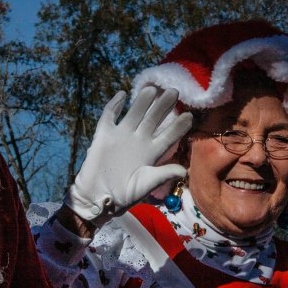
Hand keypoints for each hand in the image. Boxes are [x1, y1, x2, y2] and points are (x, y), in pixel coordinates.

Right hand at [64, 87, 191, 223]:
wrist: (98, 197)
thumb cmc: (123, 195)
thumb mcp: (146, 185)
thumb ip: (163, 175)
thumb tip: (183, 170)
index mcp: (151, 154)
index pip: (168, 137)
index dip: (178, 127)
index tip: (189, 116)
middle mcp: (138, 141)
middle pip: (153, 119)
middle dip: (163, 106)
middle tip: (174, 91)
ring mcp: (121, 136)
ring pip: (134, 114)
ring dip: (142, 101)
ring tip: (152, 89)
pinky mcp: (104, 135)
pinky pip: (109, 117)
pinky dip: (114, 105)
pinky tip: (122, 94)